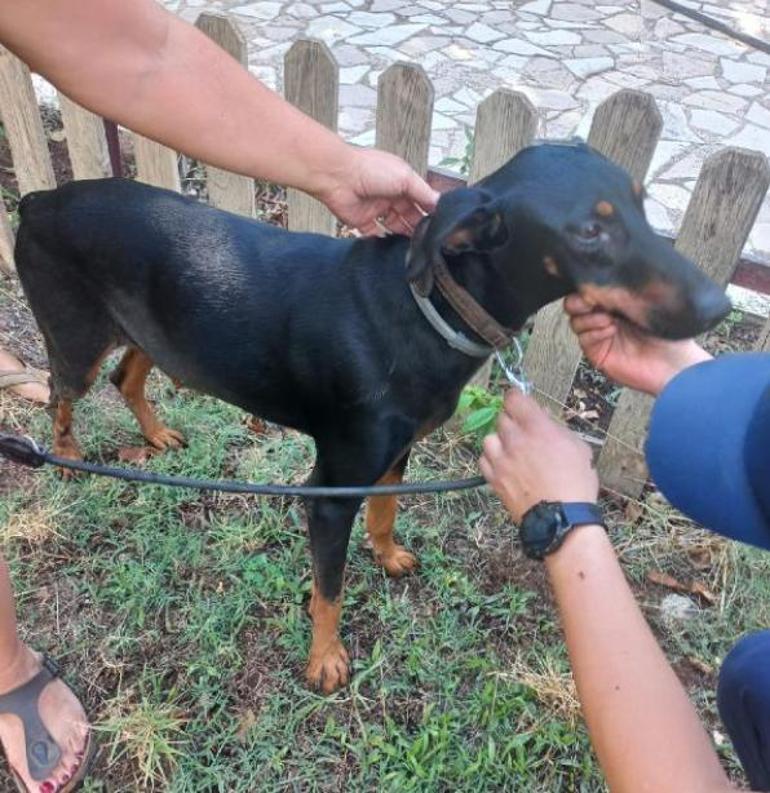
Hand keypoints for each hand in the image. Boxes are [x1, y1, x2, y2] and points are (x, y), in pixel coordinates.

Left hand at [316, 147, 438, 235]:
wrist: (338, 176)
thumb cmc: (369, 169)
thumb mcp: (405, 177)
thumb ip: (423, 192)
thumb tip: (439, 203)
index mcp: (401, 182)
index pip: (420, 200)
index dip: (429, 212)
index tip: (439, 226)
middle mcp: (390, 195)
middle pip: (408, 216)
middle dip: (418, 227)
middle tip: (428, 240)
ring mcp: (376, 209)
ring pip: (394, 226)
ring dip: (403, 235)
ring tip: (414, 247)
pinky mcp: (362, 221)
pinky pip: (375, 234)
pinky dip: (383, 241)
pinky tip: (393, 248)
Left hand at [480, 389, 598, 523]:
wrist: (562, 518)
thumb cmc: (576, 482)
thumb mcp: (577, 446)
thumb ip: (556, 427)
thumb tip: (541, 415)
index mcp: (536, 427)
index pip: (514, 398)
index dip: (517, 398)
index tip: (521, 402)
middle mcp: (514, 439)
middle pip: (502, 417)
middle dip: (513, 421)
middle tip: (526, 432)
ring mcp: (501, 459)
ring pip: (490, 438)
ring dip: (500, 440)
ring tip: (513, 450)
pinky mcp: (493, 478)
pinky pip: (484, 459)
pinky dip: (492, 459)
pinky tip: (505, 465)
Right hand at [564, 295, 711, 396]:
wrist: (674, 363)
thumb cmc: (669, 333)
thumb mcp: (651, 302)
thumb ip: (630, 289)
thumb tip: (610, 271)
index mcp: (616, 300)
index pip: (590, 288)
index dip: (587, 284)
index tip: (593, 282)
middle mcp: (604, 315)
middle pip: (574, 303)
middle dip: (580, 300)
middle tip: (593, 300)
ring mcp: (599, 334)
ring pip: (575, 320)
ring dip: (589, 317)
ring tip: (609, 319)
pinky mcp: (596, 352)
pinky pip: (583, 338)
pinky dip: (594, 332)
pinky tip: (610, 331)